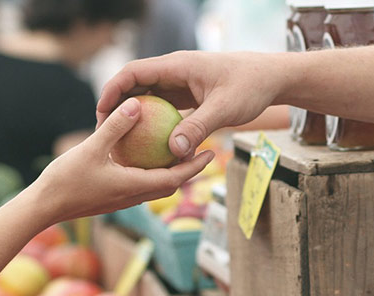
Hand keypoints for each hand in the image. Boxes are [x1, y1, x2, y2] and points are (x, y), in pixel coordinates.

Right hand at [34, 97, 213, 223]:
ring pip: (155, 186)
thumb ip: (115, 127)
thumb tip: (136, 104)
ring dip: (170, 172)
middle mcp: (133, 196)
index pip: (175, 178)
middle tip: (202, 150)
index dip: (195, 166)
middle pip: (170, 184)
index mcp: (134, 187)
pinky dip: (149, 172)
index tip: (211, 153)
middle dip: (188, 169)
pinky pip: (139, 184)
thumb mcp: (91, 148)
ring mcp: (122, 199)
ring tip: (178, 151)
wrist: (43, 207)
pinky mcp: (112, 198)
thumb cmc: (65, 180)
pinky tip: (143, 156)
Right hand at [97, 52, 285, 158]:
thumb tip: (173, 151)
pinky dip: (153, 124)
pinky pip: (163, 108)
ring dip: (134, 116)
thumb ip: (198, 128)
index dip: (113, 90)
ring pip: (148, 97)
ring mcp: (181, 84)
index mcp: (177, 66)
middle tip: (104, 132)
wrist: (271, 78)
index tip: (101, 112)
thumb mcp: (224, 109)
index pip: (134, 72)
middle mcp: (175, 72)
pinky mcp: (188, 96)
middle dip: (117, 106)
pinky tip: (148, 146)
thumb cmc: (250, 87)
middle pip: (135, 85)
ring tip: (120, 141)